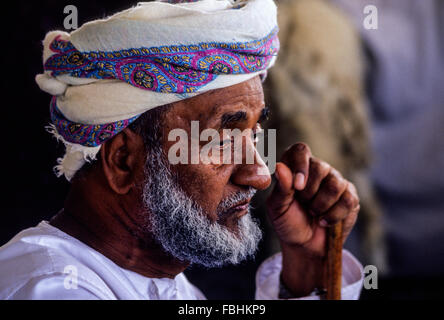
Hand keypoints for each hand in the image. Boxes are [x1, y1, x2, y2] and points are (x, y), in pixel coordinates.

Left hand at [266, 143, 359, 295]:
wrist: (304, 245)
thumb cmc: (287, 222)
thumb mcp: (278, 208)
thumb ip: (281, 188)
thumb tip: (280, 167)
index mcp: (295, 167)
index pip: (300, 150)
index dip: (301, 165)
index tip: (298, 187)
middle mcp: (317, 170)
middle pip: (320, 167)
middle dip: (309, 193)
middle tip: (303, 205)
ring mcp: (335, 181)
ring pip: (335, 184)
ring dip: (321, 205)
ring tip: (313, 213)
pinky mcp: (350, 196)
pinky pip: (347, 200)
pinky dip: (333, 215)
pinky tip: (324, 221)